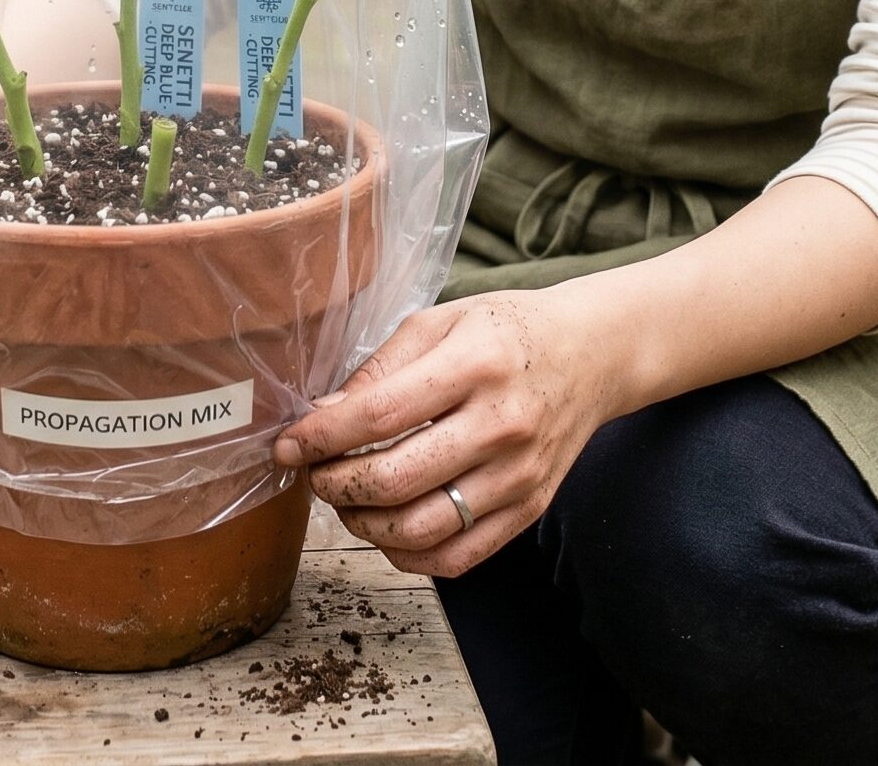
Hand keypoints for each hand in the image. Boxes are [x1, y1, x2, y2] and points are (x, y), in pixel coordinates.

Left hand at [272, 288, 617, 579]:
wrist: (591, 355)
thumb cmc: (506, 331)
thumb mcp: (441, 322)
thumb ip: (381, 369)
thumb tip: (323, 415)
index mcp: (474, 364)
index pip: (379, 415)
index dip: (320, 437)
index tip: (287, 445)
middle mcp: (501, 424)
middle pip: (395, 479)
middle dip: (335, 484)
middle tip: (313, 473)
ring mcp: (519, 475)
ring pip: (421, 529)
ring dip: (365, 525)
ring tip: (346, 501)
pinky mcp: (529, 509)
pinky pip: (458, 555)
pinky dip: (409, 555)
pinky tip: (387, 528)